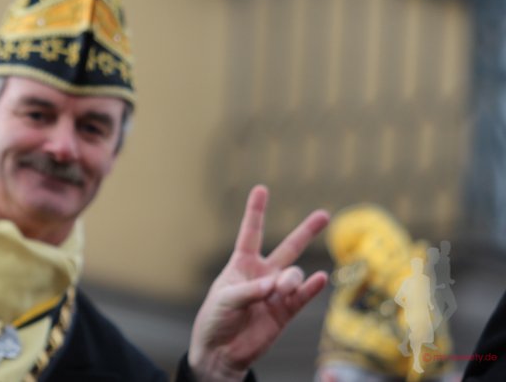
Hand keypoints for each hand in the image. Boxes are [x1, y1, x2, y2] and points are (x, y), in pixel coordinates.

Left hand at [188, 185, 329, 380]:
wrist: (220, 352)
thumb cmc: (215, 319)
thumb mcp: (225, 299)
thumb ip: (250, 290)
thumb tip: (276, 286)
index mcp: (241, 264)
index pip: (250, 233)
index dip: (256, 211)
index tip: (261, 189)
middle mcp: (262, 274)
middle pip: (287, 248)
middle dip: (306, 231)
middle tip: (324, 214)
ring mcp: (276, 292)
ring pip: (292, 275)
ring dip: (290, 280)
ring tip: (281, 289)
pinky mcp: (285, 312)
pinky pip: (302, 297)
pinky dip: (311, 289)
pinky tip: (321, 279)